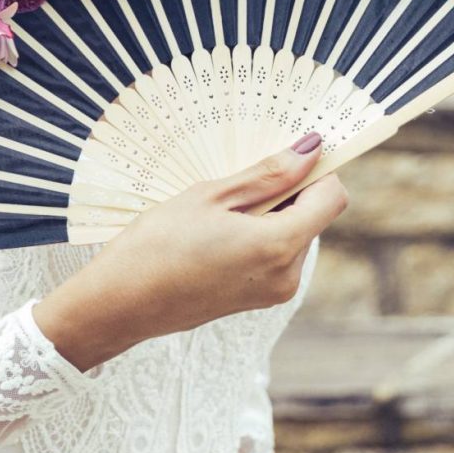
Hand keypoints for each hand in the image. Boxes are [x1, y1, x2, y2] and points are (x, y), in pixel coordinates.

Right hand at [32, 137, 346, 370]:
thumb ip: (267, 175)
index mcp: (278, 246)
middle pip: (312, 215)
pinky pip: (274, 255)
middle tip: (235, 183)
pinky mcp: (257, 300)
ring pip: (292, 234)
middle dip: (286, 192)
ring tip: (217, 213)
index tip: (289, 153)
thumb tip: (310, 150)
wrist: (121, 303)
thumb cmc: (158, 244)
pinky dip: (257, 235)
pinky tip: (215, 234)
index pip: (332, 198)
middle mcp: (286, 275)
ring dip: (268, 214)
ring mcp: (273, 292)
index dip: (318, 171)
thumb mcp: (210, 196)